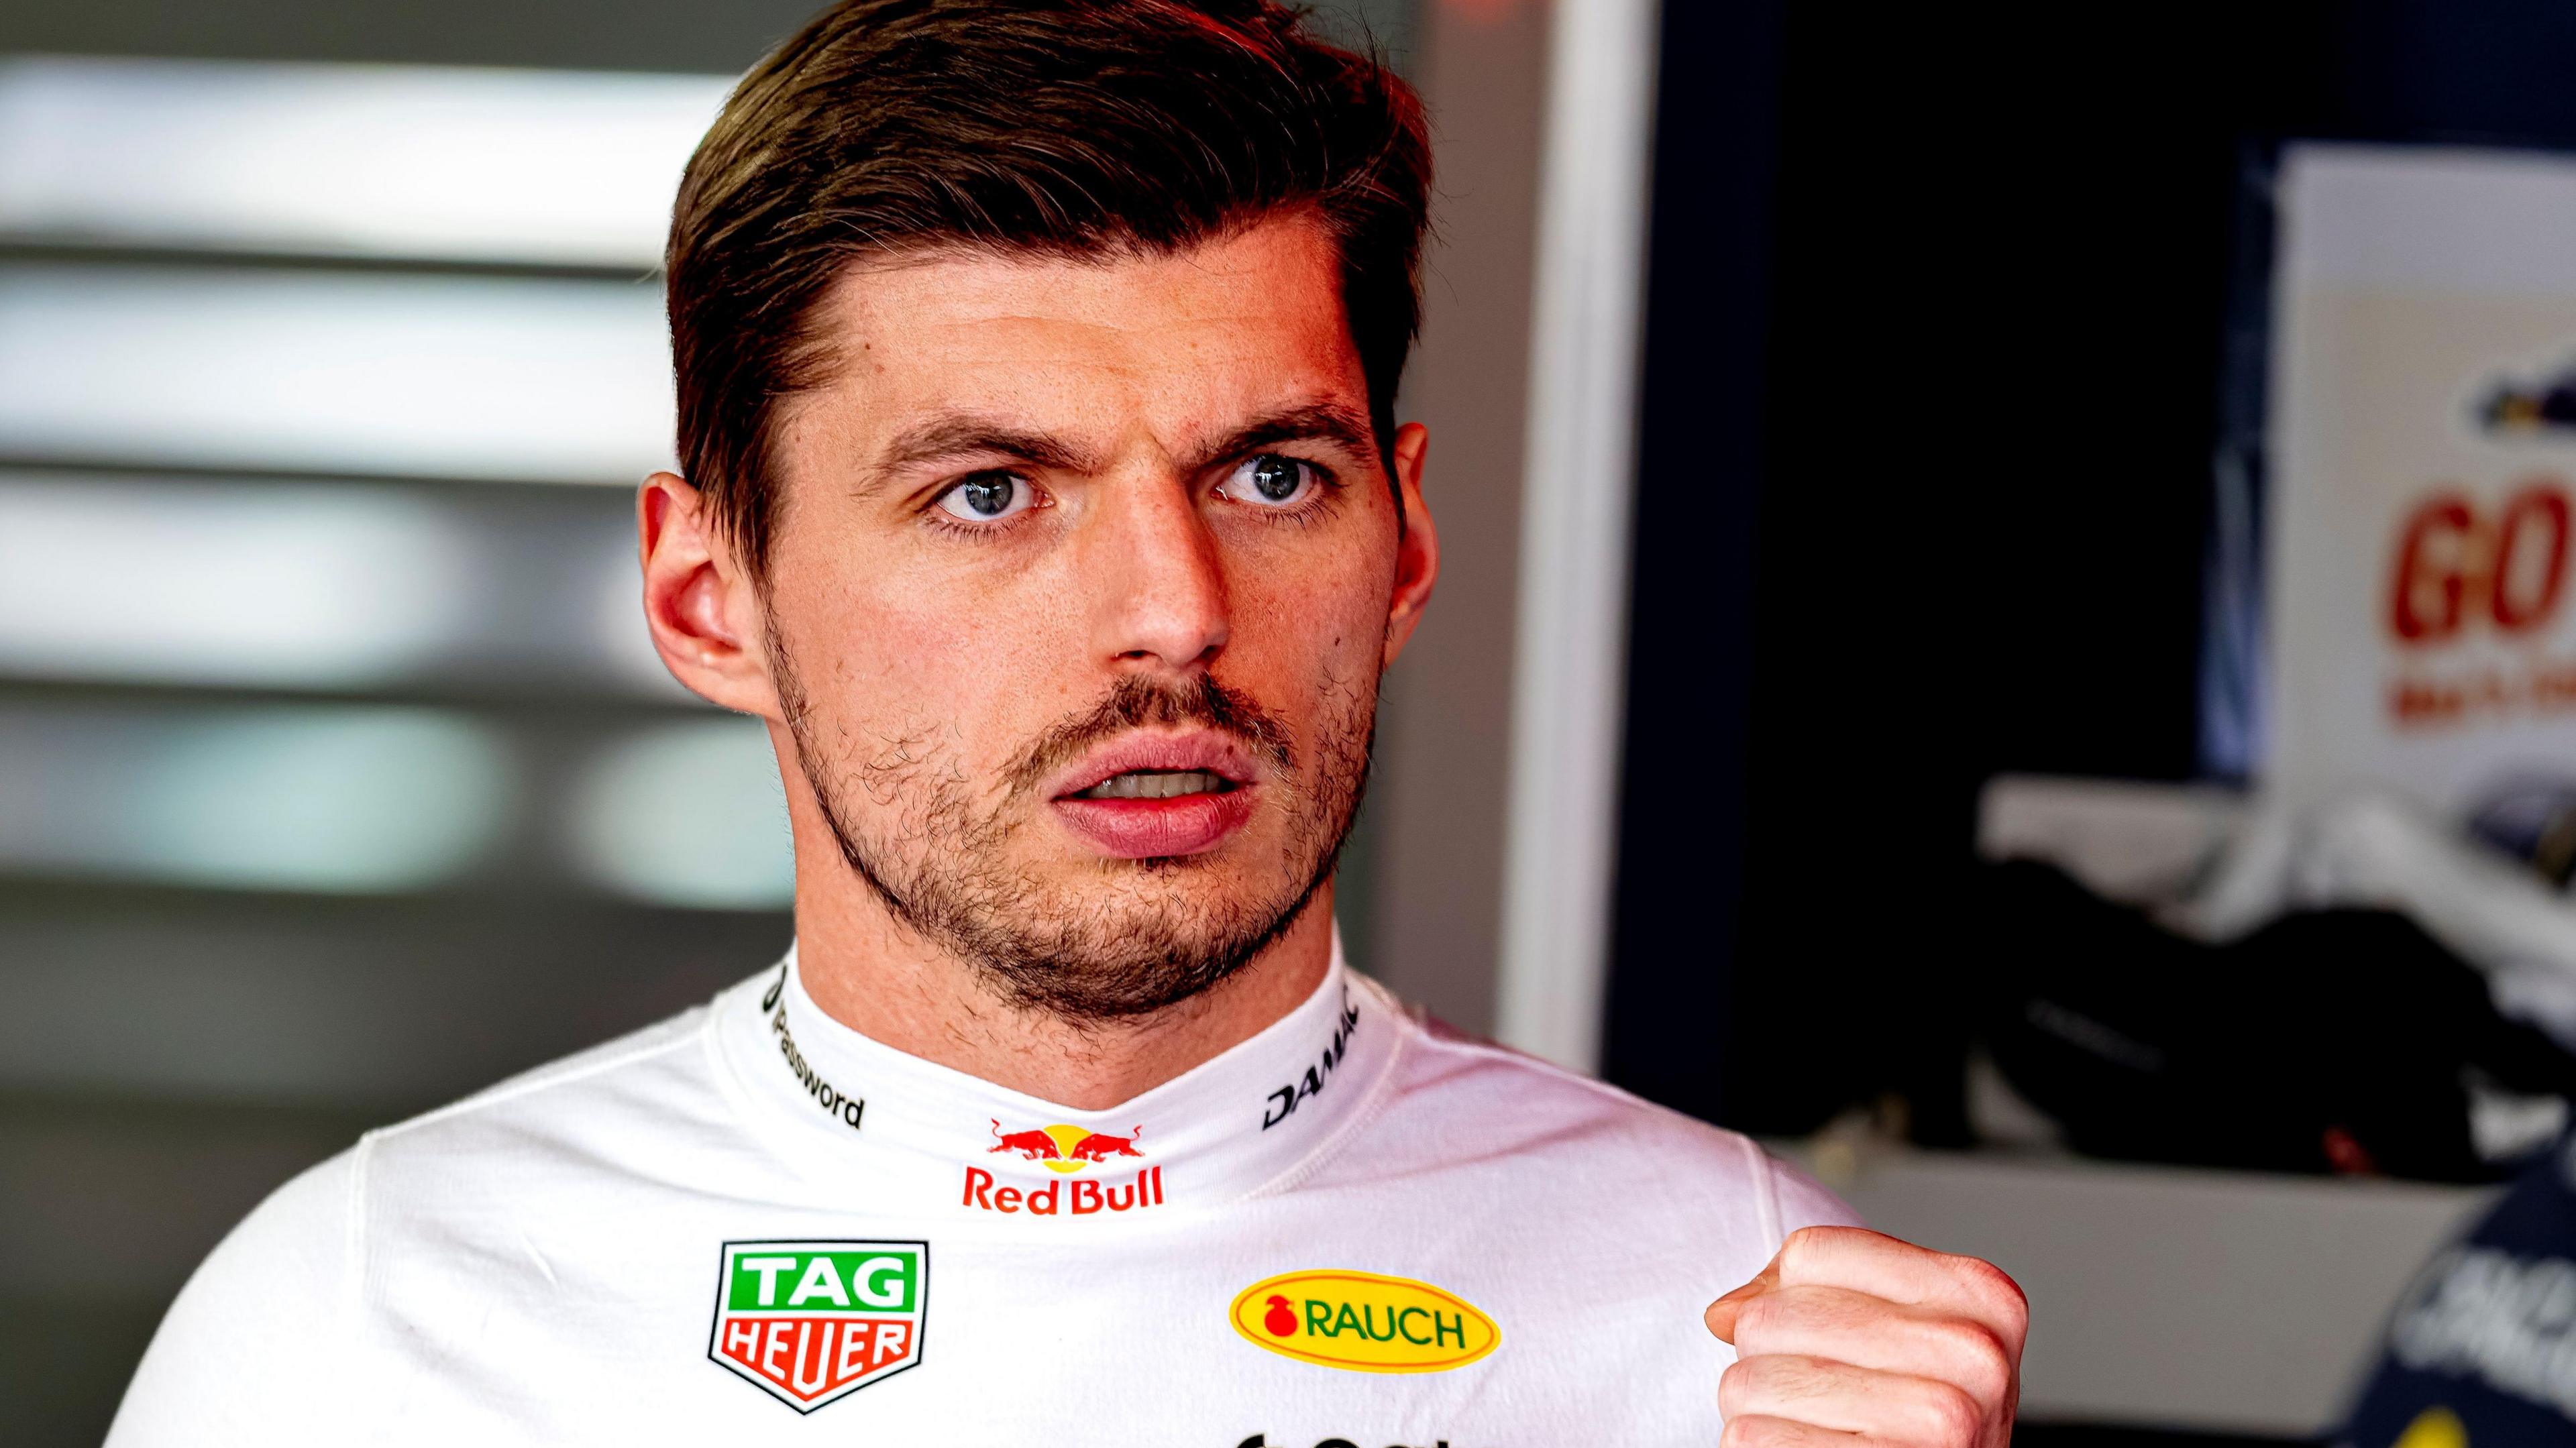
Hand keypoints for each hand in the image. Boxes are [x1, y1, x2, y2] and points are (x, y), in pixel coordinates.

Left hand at [1704, 1226, 2024, 1446]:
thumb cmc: (1921, 1427)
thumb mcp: (1904, 1343)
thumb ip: (1814, 1297)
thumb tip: (1723, 1313)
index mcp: (1983, 1297)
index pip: (1810, 1253)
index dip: (1790, 1299)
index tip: (1835, 1346)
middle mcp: (1973, 1354)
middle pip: (1771, 1316)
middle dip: (1768, 1360)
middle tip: (1821, 1402)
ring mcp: (1938, 1420)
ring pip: (1750, 1379)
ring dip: (1761, 1412)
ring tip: (1819, 1432)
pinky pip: (1753, 1437)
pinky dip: (1762, 1447)